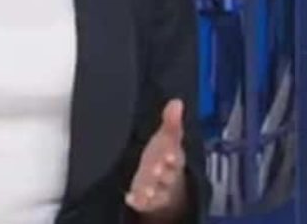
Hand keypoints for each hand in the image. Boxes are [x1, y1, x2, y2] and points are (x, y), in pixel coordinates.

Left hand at [126, 99, 187, 218]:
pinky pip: (142, 203)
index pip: (175, 155)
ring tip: (145, 190)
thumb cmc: (164, 155)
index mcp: (174, 156)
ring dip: (150, 189)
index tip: (169, 154)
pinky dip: (137, 201)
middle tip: (157, 169)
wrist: (164, 184)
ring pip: (156, 190)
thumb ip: (171, 122)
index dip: (172, 155)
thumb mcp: (167, 138)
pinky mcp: (147, 201)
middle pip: (167, 174)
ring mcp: (158, 189)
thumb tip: (177, 102)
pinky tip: (129, 198)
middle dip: (162, 172)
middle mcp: (168, 175)